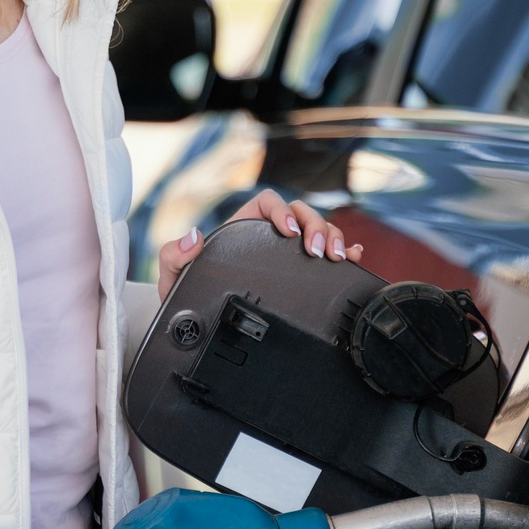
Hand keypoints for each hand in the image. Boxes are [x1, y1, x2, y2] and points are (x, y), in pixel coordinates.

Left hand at [156, 189, 361, 296]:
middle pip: (301, 214)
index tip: (288, 232)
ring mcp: (287, 254)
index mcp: (241, 228)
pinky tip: (354, 258)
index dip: (281, 211)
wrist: (199, 325)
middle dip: (316, 227)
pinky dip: (345, 251)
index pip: (268, 203)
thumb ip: (174, 255)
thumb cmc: (187, 295)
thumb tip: (194, 237)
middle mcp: (267, 236)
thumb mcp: (174, 276)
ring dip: (333, 238)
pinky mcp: (300, 272)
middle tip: (320, 253)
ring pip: (318, 231)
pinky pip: (327, 254)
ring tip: (337, 259)